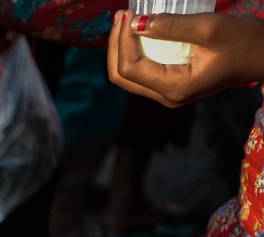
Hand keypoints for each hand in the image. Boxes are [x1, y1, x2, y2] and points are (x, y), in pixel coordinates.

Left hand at [108, 9, 263, 105]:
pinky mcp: (172, 83)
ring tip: (127, 19)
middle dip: (117, 45)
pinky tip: (138, 30)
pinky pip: (143, 70)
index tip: (127, 14)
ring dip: (124, 47)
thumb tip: (136, 23)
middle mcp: (167, 96)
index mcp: (175, 88)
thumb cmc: (245, 42)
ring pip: (130, 75)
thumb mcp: (210, 28)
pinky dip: (137, 50)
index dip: (121, 42)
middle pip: (123, 76)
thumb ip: (172, 27)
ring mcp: (168, 92)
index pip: (130, 69)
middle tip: (122, 15)